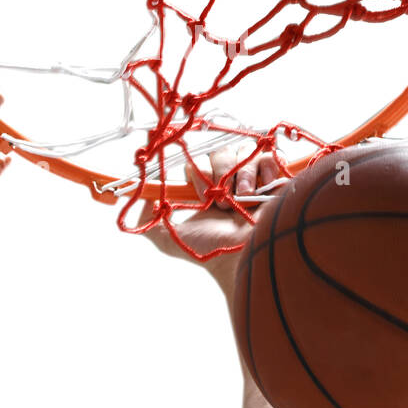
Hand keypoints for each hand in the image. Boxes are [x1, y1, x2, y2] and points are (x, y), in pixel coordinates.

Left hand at [141, 145, 281, 291]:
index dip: (196, 173)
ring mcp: (252, 178)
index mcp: (206, 190)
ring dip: (239, 176)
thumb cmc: (212, 249)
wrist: (245, 255)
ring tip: (242, 200)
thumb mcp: (170, 237)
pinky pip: (264, 156)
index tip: (201, 197)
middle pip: (217, 153)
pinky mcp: (274, 177)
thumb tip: (133, 200)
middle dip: (218, 176)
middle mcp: (228, 181)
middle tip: (222, 203)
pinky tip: (260, 193)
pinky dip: (261, 171)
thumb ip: (148, 222)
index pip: (195, 163)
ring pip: (240, 152)